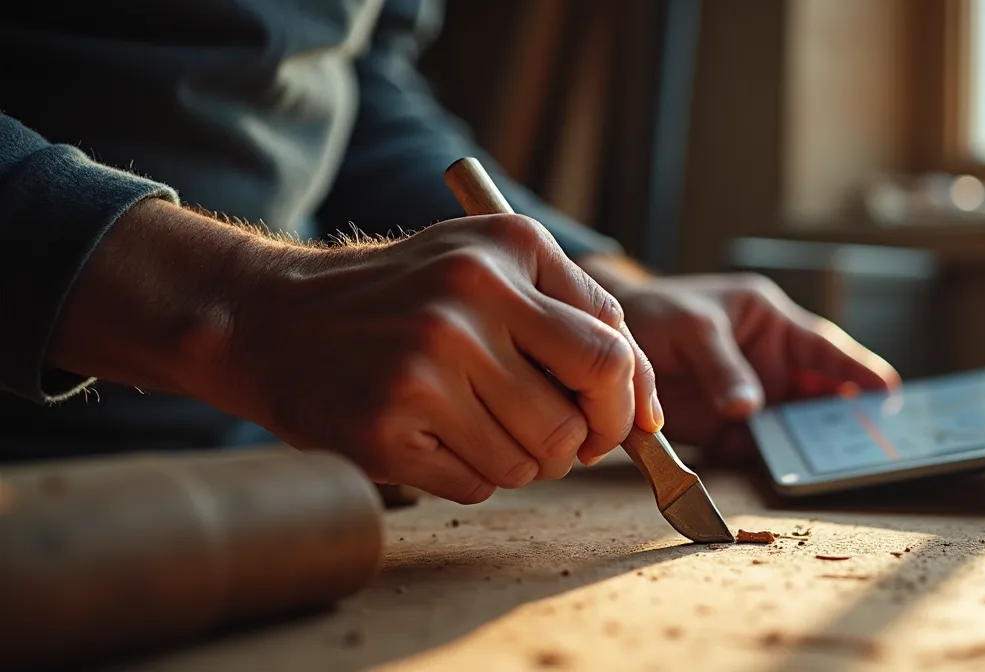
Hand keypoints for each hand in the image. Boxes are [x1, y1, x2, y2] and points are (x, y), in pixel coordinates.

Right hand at [51, 201, 658, 502]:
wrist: (267, 317)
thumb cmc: (398, 295)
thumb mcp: (485, 263)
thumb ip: (572, 313)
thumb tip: (646, 404)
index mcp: (505, 251)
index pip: (611, 352)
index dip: (628, 404)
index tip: (624, 426)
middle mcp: (467, 302)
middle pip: (576, 420)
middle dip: (577, 444)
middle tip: (551, 438)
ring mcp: (423, 367)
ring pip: (530, 462)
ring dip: (519, 461)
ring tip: (476, 426)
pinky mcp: (384, 428)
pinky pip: (478, 485)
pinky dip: (471, 475)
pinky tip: (432, 437)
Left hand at [580, 258, 897, 455]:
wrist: (604, 343)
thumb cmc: (654, 312)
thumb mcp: (690, 325)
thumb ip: (721, 364)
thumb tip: (748, 408)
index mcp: (770, 323)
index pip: (824, 347)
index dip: (858, 369)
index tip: (888, 392)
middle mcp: (768, 362)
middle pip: (818, 394)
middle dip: (842, 417)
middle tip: (871, 441)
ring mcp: (749, 398)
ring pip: (791, 426)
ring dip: (808, 445)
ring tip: (834, 464)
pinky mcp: (724, 430)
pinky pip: (756, 449)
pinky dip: (770, 463)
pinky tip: (786, 474)